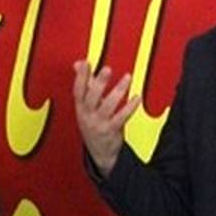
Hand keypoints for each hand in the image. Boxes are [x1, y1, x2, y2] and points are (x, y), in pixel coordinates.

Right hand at [72, 60, 140, 177]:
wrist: (100, 152)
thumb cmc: (93, 124)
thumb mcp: (85, 106)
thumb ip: (84, 84)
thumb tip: (78, 64)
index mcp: (80, 108)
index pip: (78, 90)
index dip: (81, 77)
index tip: (86, 63)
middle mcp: (87, 115)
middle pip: (91, 97)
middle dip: (99, 83)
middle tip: (107, 69)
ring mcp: (99, 124)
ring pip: (108, 106)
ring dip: (118, 91)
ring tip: (127, 78)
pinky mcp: (111, 131)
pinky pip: (121, 117)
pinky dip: (130, 107)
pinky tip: (137, 98)